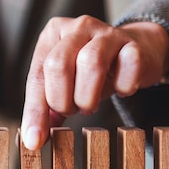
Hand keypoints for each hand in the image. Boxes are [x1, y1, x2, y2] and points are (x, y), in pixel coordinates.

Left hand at [21, 15, 168, 149]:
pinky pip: (128, 65)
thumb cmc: (91, 72)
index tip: (34, 140)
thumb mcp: (64, 85)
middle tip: (72, 110)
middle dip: (62, 100)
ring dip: (88, 96)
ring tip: (90, 105)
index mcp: (52, 35)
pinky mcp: (134, 44)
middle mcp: (77, 28)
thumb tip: (33, 139)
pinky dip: (123, 86)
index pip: (37, 75)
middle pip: (58, 65)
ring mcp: (107, 32)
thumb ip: (47, 108)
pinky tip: (121, 90)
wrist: (135, 51)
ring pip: (91, 63)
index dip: (34, 111)